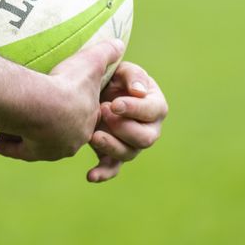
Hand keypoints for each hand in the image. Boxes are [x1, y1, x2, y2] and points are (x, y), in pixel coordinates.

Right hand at [0, 39, 123, 162]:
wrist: (46, 105)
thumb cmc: (68, 82)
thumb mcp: (90, 62)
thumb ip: (106, 53)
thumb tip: (120, 44)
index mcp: (87, 119)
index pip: (81, 116)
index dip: (71, 107)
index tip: (62, 103)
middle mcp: (73, 139)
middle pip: (59, 132)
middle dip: (50, 126)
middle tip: (37, 116)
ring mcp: (53, 147)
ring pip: (39, 142)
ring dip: (26, 136)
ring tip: (12, 131)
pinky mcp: (34, 151)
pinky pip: (21, 151)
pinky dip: (9, 148)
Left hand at [86, 61, 166, 182]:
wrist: (89, 90)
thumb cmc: (111, 77)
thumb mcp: (122, 70)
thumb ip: (132, 74)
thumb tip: (139, 90)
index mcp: (154, 105)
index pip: (153, 111)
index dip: (134, 109)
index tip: (114, 103)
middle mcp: (149, 128)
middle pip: (145, 138)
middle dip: (123, 127)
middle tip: (102, 112)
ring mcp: (131, 144)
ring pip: (128, 154)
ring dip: (112, 146)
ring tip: (93, 135)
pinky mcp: (113, 154)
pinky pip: (111, 168)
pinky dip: (102, 173)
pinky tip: (90, 175)